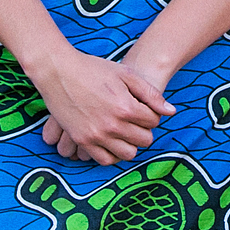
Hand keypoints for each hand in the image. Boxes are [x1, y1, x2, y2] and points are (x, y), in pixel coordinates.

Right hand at [35, 48, 173, 165]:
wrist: (57, 71)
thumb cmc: (92, 69)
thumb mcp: (125, 74)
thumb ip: (150, 94)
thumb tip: (171, 112)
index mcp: (126, 107)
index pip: (154, 121)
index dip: (151, 114)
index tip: (142, 107)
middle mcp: (113, 125)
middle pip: (144, 140)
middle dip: (143, 129)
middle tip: (134, 120)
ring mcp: (96, 135)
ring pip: (128, 154)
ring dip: (130, 144)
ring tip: (124, 131)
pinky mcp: (82, 141)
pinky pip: (105, 160)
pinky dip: (112, 154)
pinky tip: (111, 141)